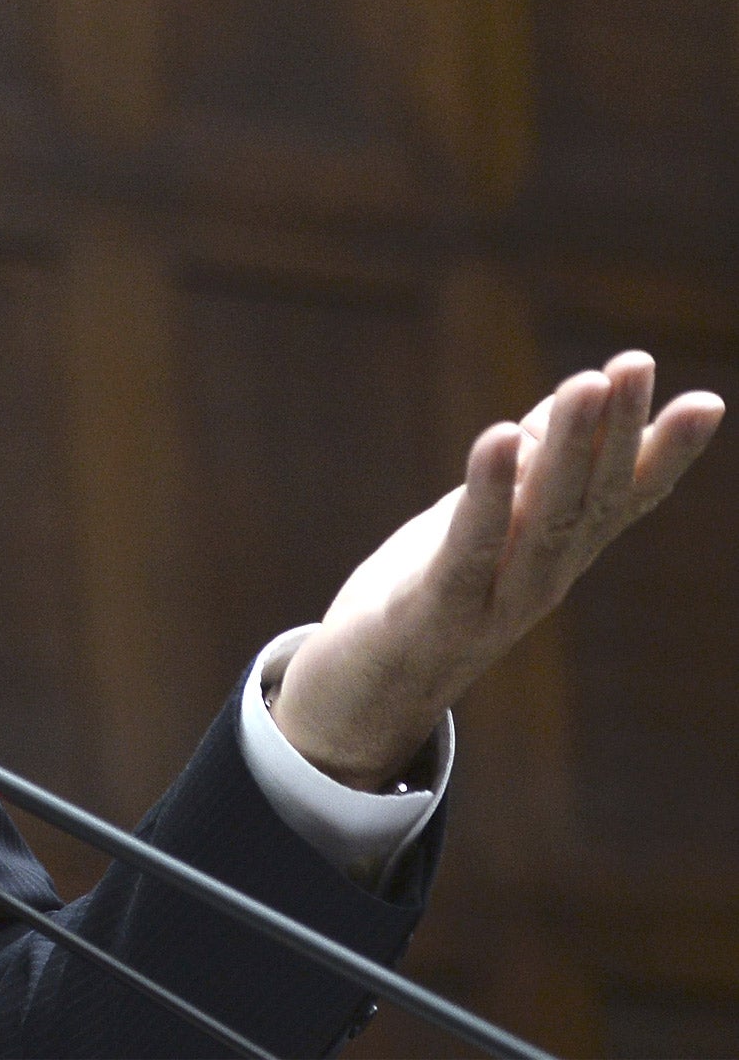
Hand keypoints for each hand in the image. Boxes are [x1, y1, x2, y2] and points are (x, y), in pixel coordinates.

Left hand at [272, 351, 723, 788]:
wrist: (363, 702)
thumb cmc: (425, 599)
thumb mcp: (480, 526)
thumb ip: (527, 471)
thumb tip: (573, 397)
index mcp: (554, 558)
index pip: (620, 502)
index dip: (664, 455)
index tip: (705, 401)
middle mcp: (540, 580)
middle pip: (588, 500)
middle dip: (615, 429)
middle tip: (634, 364)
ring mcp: (494, 600)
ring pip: (543, 520)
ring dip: (567, 450)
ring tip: (585, 383)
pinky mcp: (434, 610)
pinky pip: (469, 548)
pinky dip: (487, 494)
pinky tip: (499, 439)